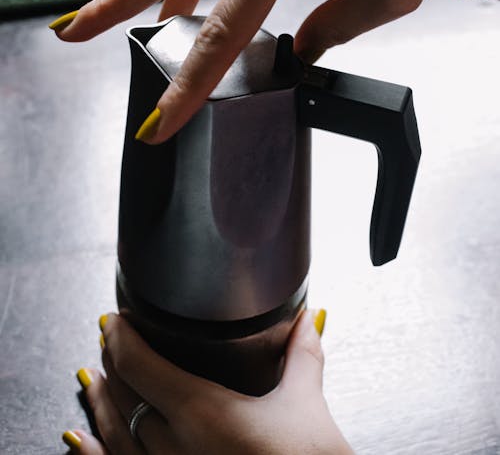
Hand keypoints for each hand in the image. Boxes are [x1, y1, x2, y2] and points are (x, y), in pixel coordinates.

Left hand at [62, 310, 353, 454]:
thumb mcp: (307, 406)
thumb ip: (303, 355)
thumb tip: (308, 317)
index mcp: (204, 415)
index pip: (141, 367)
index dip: (121, 339)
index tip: (114, 320)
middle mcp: (175, 449)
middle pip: (124, 397)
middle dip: (113, 363)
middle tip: (110, 339)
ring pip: (115, 437)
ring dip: (101, 403)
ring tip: (93, 377)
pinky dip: (94, 453)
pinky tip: (79, 439)